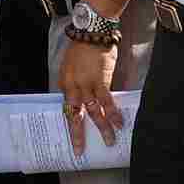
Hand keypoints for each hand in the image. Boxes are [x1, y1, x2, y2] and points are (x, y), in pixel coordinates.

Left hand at [59, 38, 123, 154]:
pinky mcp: (101, 80)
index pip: (66, 108)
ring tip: (109, 141)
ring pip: (93, 111)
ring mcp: (86, 85)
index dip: (70, 123)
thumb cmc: (82, 49)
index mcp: (64, 84)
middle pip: (74, 114)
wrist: (91, 34)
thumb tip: (80, 100)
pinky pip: (107, 101)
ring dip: (102, 128)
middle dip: (78, 133)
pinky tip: (119, 124)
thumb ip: (75, 84)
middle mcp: (73, 87)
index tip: (73, 137)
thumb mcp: (70, 67)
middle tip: (80, 150)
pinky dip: (113, 114)